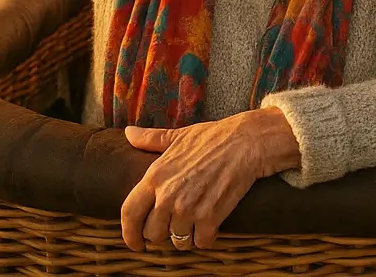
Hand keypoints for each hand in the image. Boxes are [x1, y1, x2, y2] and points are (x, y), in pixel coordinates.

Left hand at [119, 108, 300, 251]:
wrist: (247, 141)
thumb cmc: (213, 137)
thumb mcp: (178, 136)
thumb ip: (151, 139)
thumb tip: (128, 133)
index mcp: (155, 176)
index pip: (129, 214)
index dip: (129, 234)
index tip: (135, 243)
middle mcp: (168, 196)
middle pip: (153, 234)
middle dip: (163, 234)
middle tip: (174, 226)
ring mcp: (189, 209)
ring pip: (177, 242)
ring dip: (185, 237)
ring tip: (194, 224)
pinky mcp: (210, 218)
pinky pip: (201, 243)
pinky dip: (206, 238)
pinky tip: (210, 226)